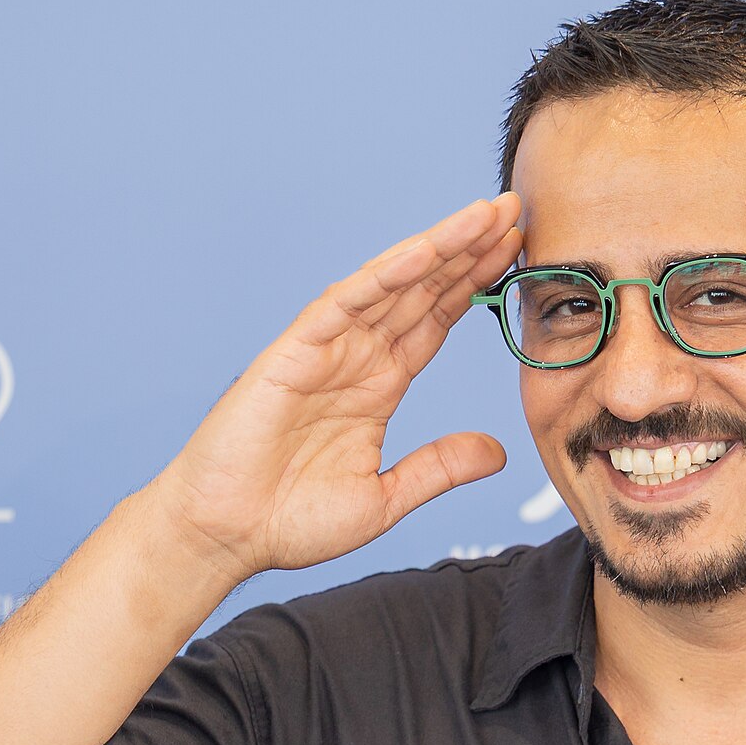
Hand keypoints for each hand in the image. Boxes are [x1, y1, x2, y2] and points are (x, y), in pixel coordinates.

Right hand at [156, 194, 525, 584]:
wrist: (227, 535)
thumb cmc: (289, 520)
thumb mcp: (383, 499)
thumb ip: (438, 469)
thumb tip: (495, 452)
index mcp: (379, 385)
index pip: (436, 320)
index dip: (475, 284)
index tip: (518, 253)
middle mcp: (356, 357)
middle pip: (422, 290)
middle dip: (468, 249)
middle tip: (514, 209)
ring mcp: (325, 349)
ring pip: (390, 284)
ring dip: (437, 247)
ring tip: (484, 216)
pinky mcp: (294, 352)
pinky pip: (343, 304)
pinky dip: (382, 275)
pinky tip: (422, 251)